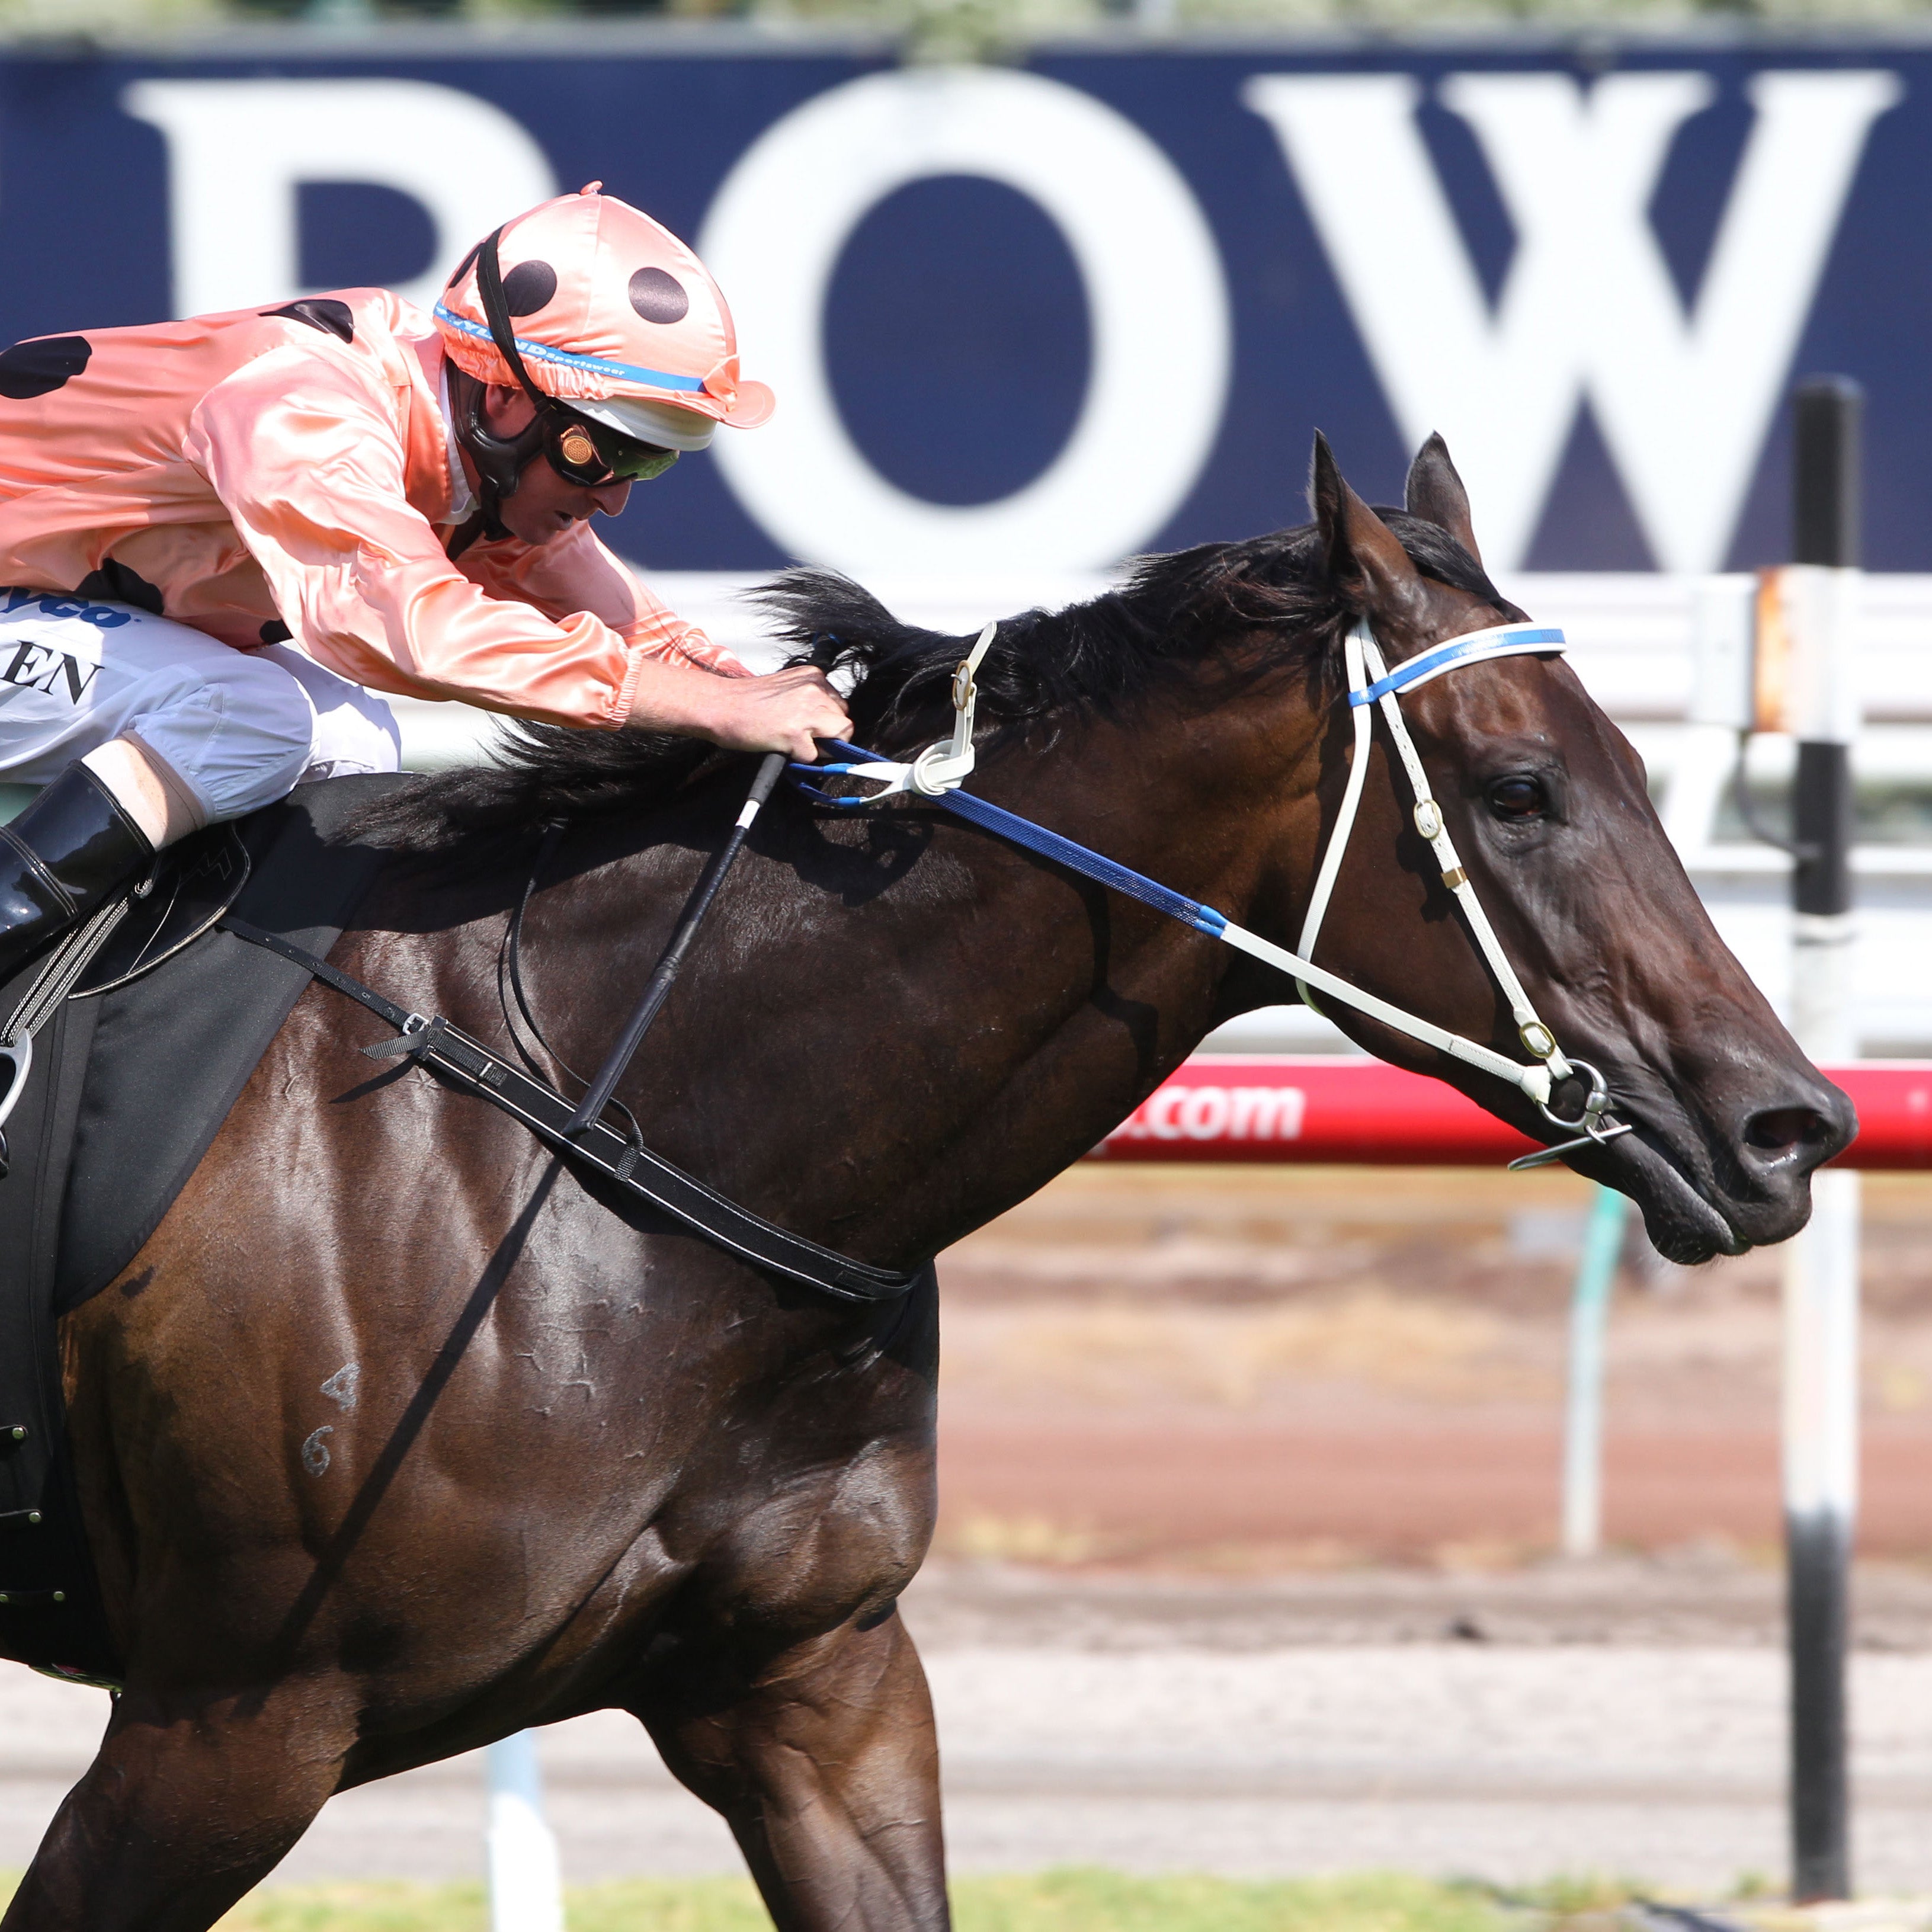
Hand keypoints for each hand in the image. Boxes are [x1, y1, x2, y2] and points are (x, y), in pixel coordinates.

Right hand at [679, 665, 852, 760]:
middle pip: (844, 723)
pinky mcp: (796, 733)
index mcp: (813, 676)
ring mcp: (807, 710)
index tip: (811, 728)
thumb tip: (829, 725)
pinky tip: (779, 744)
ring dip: (818, 747)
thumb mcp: (787, 690)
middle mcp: (815, 689)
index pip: (840, 706)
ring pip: (838, 738)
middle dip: (828, 736)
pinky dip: (798, 757)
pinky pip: (813, 756)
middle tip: (801, 737)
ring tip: (791, 741)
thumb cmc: (747, 701)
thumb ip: (810, 701)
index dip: (828, 722)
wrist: (719, 705)